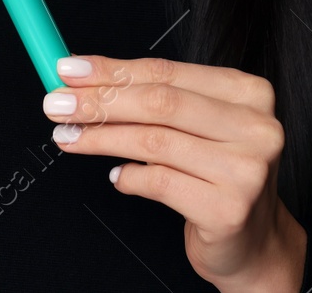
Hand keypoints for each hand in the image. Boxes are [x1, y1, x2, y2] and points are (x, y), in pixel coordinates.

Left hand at [45, 55, 307, 292]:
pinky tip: (118, 177)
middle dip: (100, 101)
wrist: (253, 241)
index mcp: (248, 93)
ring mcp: (246, 170)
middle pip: (159, 103)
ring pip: (153, 142)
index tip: (70, 70)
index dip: (113, 69)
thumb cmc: (219, 175)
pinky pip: (159, 183)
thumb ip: (153, 99)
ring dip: (101, 138)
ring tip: (69, 137)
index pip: (167, 72)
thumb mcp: (197, 127)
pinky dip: (129, 177)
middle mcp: (255, 127)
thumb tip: (85, 78)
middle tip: (57, 104)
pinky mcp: (228, 209)